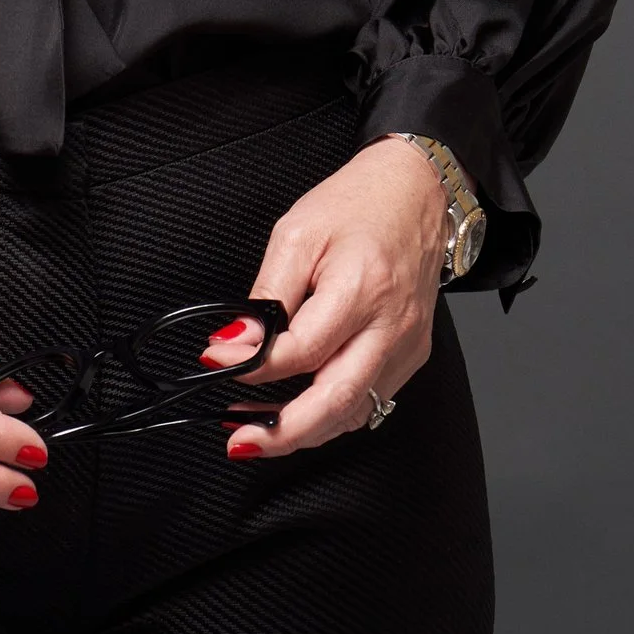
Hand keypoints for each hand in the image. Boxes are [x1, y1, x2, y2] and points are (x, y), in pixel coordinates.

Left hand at [222, 138, 443, 460]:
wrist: (416, 193)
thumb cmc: (359, 207)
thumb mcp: (297, 235)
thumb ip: (267, 293)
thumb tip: (237, 342)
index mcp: (361, 290)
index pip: (303, 350)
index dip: (254, 366)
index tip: (217, 362)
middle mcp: (390, 326)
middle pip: (336, 401)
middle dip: (284, 432)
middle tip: (240, 441)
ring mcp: (405, 346)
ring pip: (355, 412)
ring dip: (304, 431)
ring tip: (258, 432)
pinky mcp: (410, 355)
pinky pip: (371, 400)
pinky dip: (331, 415)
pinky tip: (299, 413)